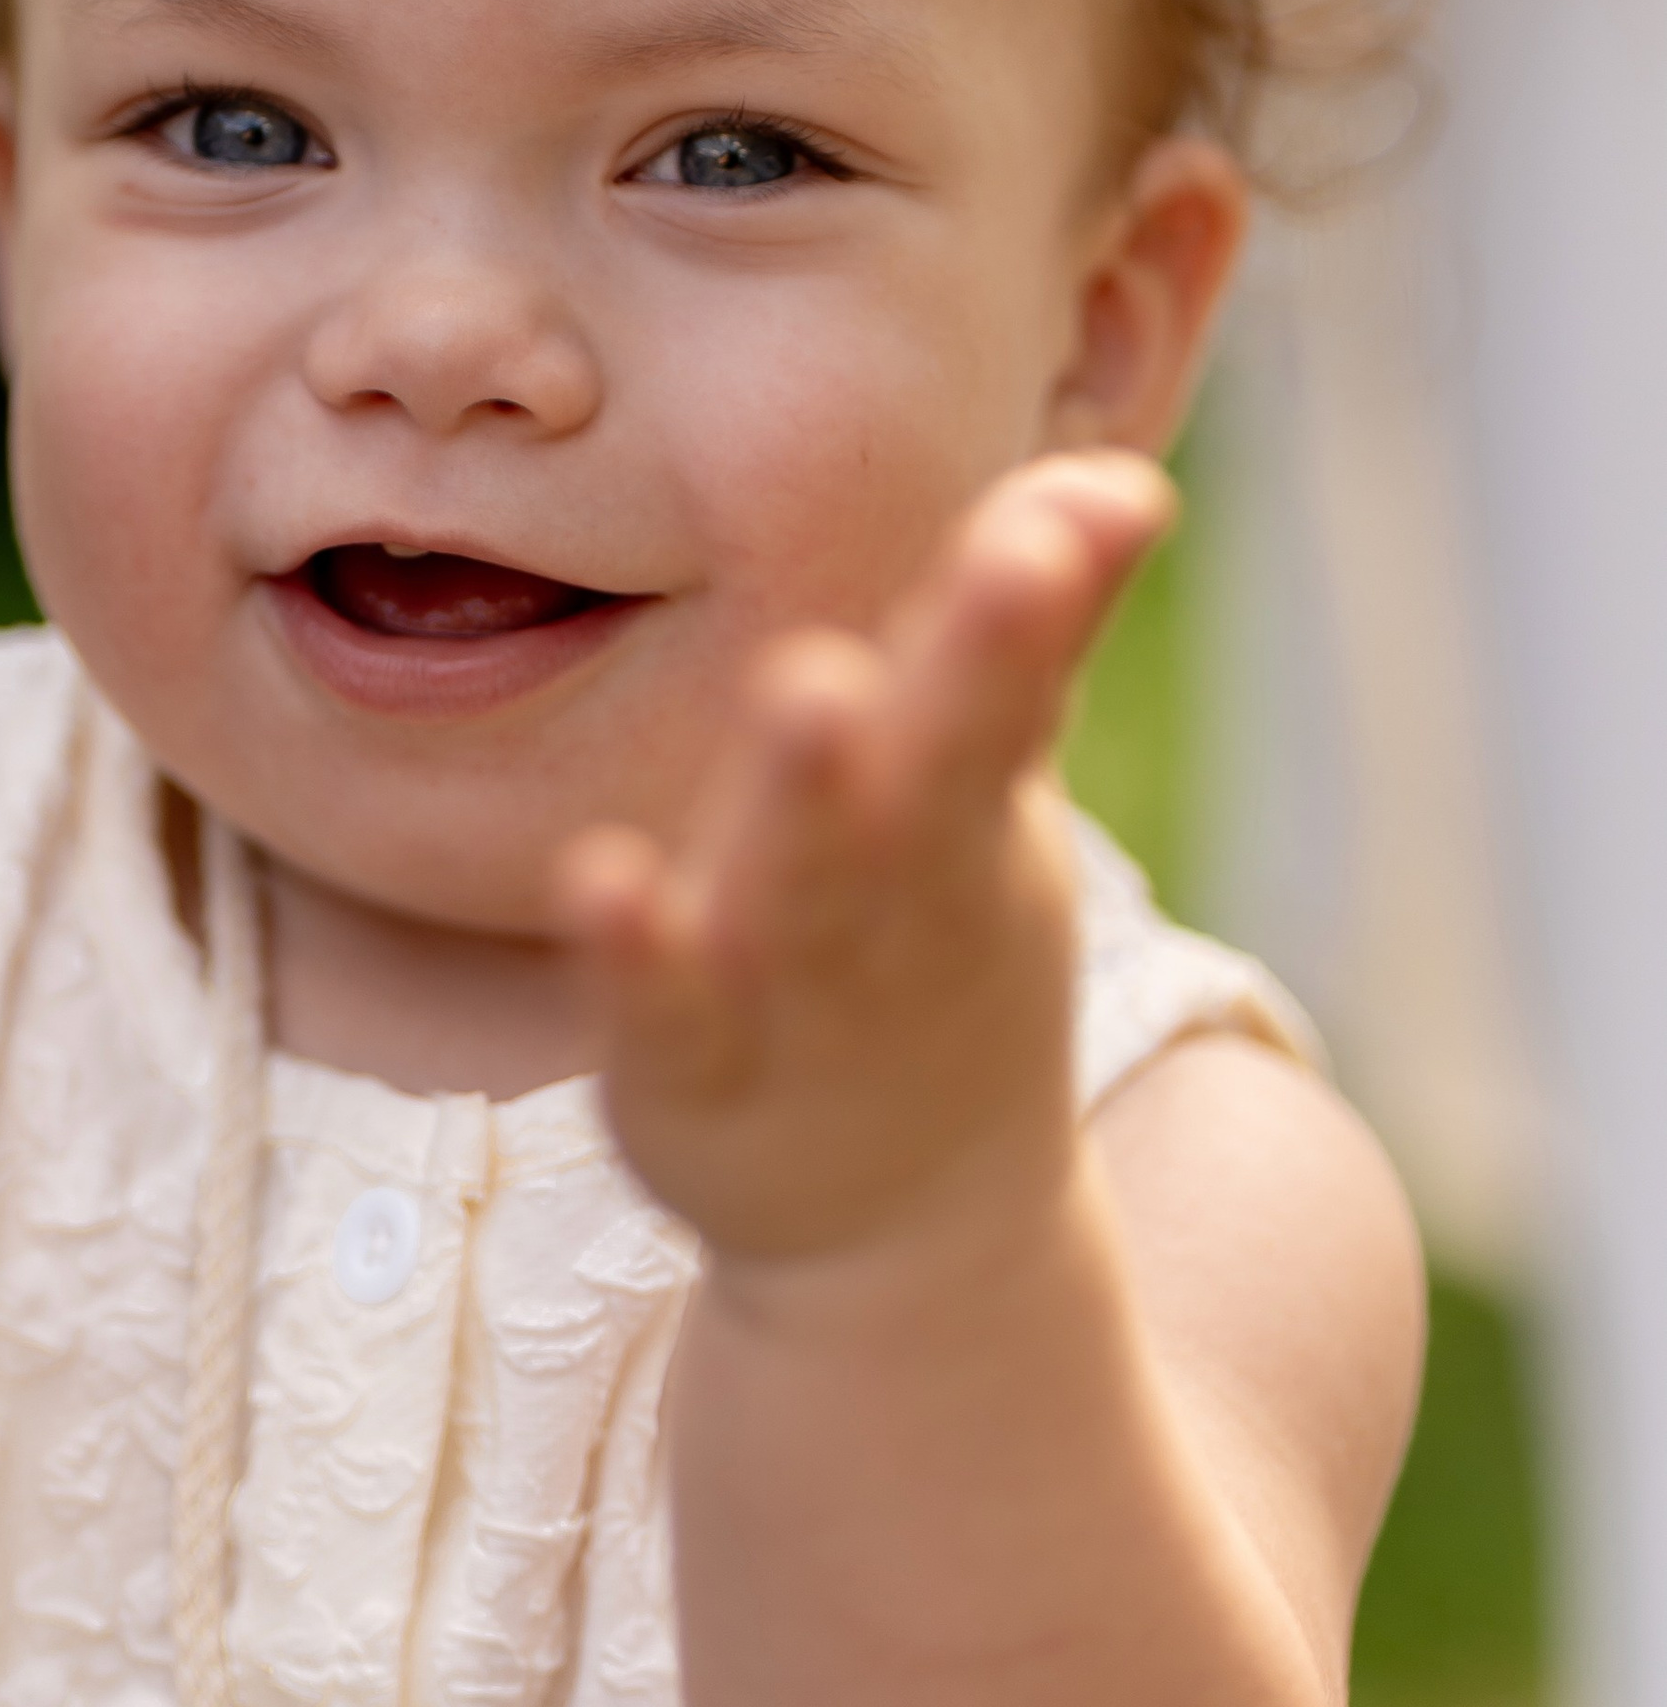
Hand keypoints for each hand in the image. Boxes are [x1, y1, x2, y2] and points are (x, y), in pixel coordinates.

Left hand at [559, 454, 1170, 1267]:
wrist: (909, 1228)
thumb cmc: (939, 940)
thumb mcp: (994, 794)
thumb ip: (1027, 632)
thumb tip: (1107, 479)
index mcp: (971, 812)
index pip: (1012, 695)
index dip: (1040, 606)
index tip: (1089, 506)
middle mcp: (899, 894)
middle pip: (935, 776)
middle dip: (968, 670)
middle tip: (1003, 559)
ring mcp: (796, 987)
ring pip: (808, 884)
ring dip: (811, 793)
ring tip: (807, 685)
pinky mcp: (691, 1068)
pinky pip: (663, 1005)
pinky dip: (640, 950)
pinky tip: (600, 878)